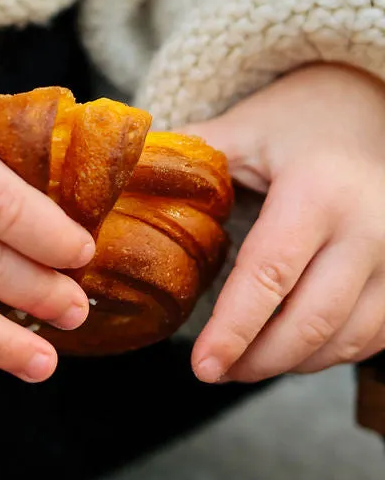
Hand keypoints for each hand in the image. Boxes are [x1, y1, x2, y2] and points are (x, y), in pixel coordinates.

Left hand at [180, 64, 384, 383]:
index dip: (235, 328)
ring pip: (346, 339)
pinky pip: (372, 337)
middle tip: (214, 371)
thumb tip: (120, 184)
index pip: (271, 275)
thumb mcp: (242, 128)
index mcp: (316, 191)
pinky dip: (330, 354)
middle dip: (258, 358)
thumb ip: (187, 159)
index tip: (202, 365)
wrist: (367, 107)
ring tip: (244, 364)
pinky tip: (291, 350)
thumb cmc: (296, 121)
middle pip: (312, 321)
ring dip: (292, 363)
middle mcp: (368, 229)